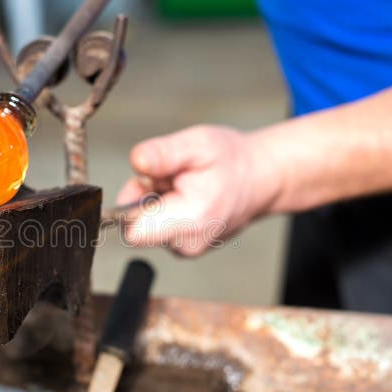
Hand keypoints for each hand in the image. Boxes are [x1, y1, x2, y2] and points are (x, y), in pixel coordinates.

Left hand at [116, 125, 281, 256]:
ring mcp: (186, 249)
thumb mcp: (197, 143)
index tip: (151, 181)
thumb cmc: (232, 161)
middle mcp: (187, 244)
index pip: (133, 231)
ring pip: (146, 225)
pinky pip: (158, 228)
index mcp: (190, 221)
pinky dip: (165, 209)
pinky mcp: (184, 246)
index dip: (131, 201)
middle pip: (135, 224)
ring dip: (156, 201)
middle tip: (172, 177)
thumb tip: (137, 162)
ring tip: (183, 184)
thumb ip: (164, 153)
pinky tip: (187, 196)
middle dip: (144, 196)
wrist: (260, 179)